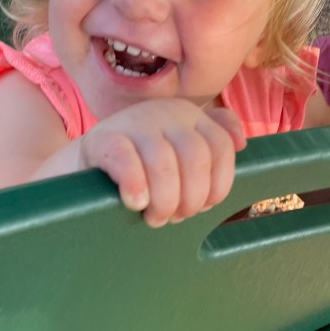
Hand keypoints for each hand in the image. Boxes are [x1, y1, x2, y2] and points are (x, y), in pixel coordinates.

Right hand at [78, 99, 245, 226]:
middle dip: (191, 198)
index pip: (221, 146)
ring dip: (164, 200)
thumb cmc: (142, 162)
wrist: (87, 162)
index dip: (218, 184)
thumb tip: (242, 142)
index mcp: (189, 115)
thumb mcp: (179, 147)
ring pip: (163, 163)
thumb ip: (215, 138)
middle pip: (195, 157)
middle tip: (176, 217)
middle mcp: (165, 112)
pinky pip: (125, 160)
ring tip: (155, 217)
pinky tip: (135, 203)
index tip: (203, 207)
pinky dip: (135, 186)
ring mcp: (133, 123)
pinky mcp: (102, 138)